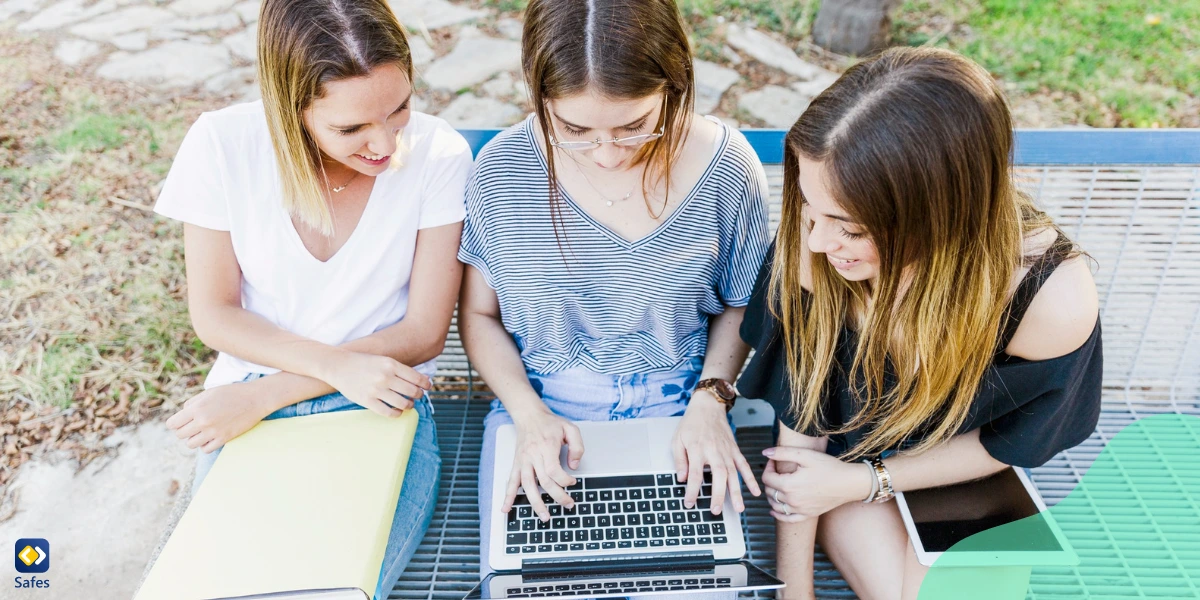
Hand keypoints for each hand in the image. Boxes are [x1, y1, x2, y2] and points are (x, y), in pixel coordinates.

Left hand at [166, 380, 275, 452]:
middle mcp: (203, 422)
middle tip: (193, 425)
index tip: (182, 421)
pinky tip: (211, 437)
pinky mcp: (224, 439)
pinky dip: (205, 445)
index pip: (172, 424)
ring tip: (202, 431)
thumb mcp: (209, 392)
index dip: (175, 422)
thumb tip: (182, 414)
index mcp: (197, 408)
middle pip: (180, 435)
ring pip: (191, 444)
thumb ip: (192, 403)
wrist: (255, 399)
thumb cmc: (232, 393)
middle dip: (184, 430)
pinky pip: (205, 449)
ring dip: (194, 438)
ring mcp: (213, 432)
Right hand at [321, 351, 430, 416]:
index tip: (428, 387)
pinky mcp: (368, 401)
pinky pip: (389, 413)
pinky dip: (397, 414)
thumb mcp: (383, 360)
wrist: (339, 366)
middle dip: (419, 395)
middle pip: (412, 391)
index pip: (416, 378)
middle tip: (417, 396)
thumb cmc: (363, 363)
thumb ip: (400, 369)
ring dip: (409, 405)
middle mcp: (385, 377)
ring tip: (408, 404)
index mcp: (391, 364)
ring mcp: (376, 390)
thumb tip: (420, 380)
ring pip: (404, 404)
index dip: (426, 384)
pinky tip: (397, 411)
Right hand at [503, 409, 584, 520]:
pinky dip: (507, 496)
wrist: (529, 416)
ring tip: (544, 517)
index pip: (554, 471)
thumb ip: (577, 447)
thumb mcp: (570, 428)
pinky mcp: (517, 464)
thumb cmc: (549, 423)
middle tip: (568, 504)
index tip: (573, 482)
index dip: (565, 480)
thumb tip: (574, 466)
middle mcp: (533, 456)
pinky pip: (511, 482)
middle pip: (543, 482)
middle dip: (557, 496)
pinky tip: (506, 508)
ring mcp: (523, 461)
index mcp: (546, 447)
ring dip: (535, 503)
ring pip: (527, 486)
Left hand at [672, 391, 761, 514]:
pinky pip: (744, 466)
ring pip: (733, 474)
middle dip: (718, 495)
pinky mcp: (735, 450)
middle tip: (716, 510)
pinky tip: (756, 492)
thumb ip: (679, 460)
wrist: (707, 407)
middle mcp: (714, 451)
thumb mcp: (677, 440)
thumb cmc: (691, 424)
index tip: (690, 503)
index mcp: (697, 449)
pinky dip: (751, 479)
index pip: (694, 475)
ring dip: (737, 492)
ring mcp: (727, 451)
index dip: (692, 491)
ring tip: (739, 508)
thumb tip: (681, 478)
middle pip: (718, 476)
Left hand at [761, 446, 874, 522]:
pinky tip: (774, 510)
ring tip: (776, 485)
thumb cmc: (829, 467)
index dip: (768, 468)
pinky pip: (787, 519)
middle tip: (776, 471)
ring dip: (771, 495)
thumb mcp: (805, 455)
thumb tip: (765, 452)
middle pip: (769, 492)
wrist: (849, 483)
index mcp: (789, 485)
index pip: (766, 478)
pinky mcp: (807, 515)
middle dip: (769, 480)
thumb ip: (782, 453)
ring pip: (775, 505)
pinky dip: (778, 514)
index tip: (773, 462)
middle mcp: (792, 500)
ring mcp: (800, 510)